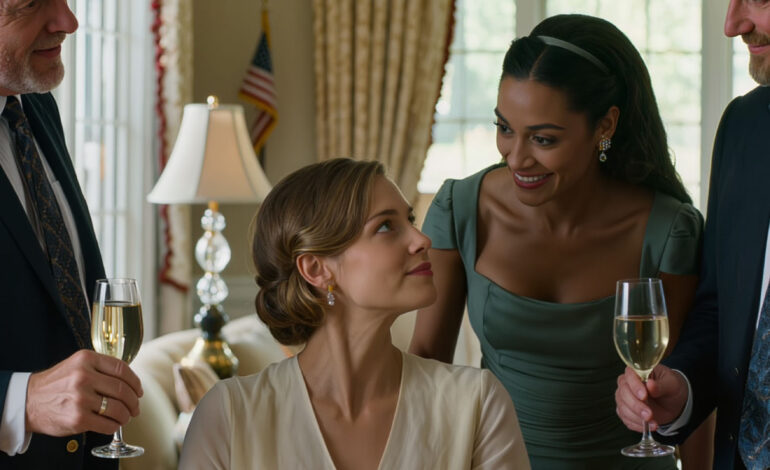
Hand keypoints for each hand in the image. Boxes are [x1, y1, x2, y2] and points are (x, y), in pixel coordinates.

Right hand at [25, 349, 142, 435]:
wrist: (28, 401)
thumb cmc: (57, 384)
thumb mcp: (76, 365)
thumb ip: (101, 367)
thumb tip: (130, 380)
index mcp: (86, 359)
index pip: (122, 369)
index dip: (135, 382)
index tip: (139, 390)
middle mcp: (83, 377)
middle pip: (123, 390)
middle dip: (134, 401)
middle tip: (135, 407)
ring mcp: (80, 398)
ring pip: (118, 408)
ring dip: (126, 415)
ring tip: (126, 417)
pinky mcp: (78, 418)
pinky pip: (107, 424)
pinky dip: (115, 426)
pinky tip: (113, 424)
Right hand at [615, 365, 688, 431]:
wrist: (673, 402)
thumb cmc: (671, 387)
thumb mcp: (671, 384)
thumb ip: (660, 385)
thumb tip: (650, 384)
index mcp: (637, 372)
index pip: (629, 376)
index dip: (634, 386)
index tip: (644, 396)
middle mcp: (627, 384)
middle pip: (623, 394)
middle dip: (636, 406)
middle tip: (649, 414)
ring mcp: (624, 398)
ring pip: (623, 408)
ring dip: (637, 417)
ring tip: (653, 423)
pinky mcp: (626, 411)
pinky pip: (626, 419)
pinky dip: (637, 425)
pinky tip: (649, 426)